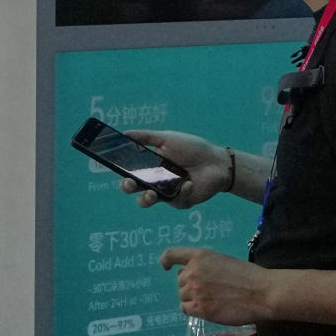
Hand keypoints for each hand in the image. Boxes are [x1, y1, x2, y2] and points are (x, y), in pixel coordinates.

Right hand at [124, 129, 239, 207]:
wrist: (217, 161)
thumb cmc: (193, 148)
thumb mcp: (168, 138)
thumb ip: (146, 137)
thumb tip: (124, 133)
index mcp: (151, 166)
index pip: (132, 171)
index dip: (123, 172)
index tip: (118, 170)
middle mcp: (156, 181)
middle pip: (135, 188)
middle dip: (128, 187)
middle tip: (130, 183)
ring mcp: (167, 193)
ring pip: (149, 201)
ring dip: (145, 199)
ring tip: (151, 193)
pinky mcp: (181, 202)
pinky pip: (175, 201)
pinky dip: (181, 192)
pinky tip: (189, 183)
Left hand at [162, 243, 277, 324]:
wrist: (262, 293)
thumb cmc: (248, 275)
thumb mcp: (223, 261)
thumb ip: (205, 266)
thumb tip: (191, 276)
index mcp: (200, 256)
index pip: (173, 255)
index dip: (166, 260)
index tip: (165, 266)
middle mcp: (193, 272)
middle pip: (180, 281)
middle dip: (189, 284)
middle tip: (207, 289)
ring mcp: (196, 291)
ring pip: (182, 296)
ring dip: (191, 298)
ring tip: (210, 299)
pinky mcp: (200, 309)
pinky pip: (185, 309)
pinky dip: (191, 309)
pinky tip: (203, 309)